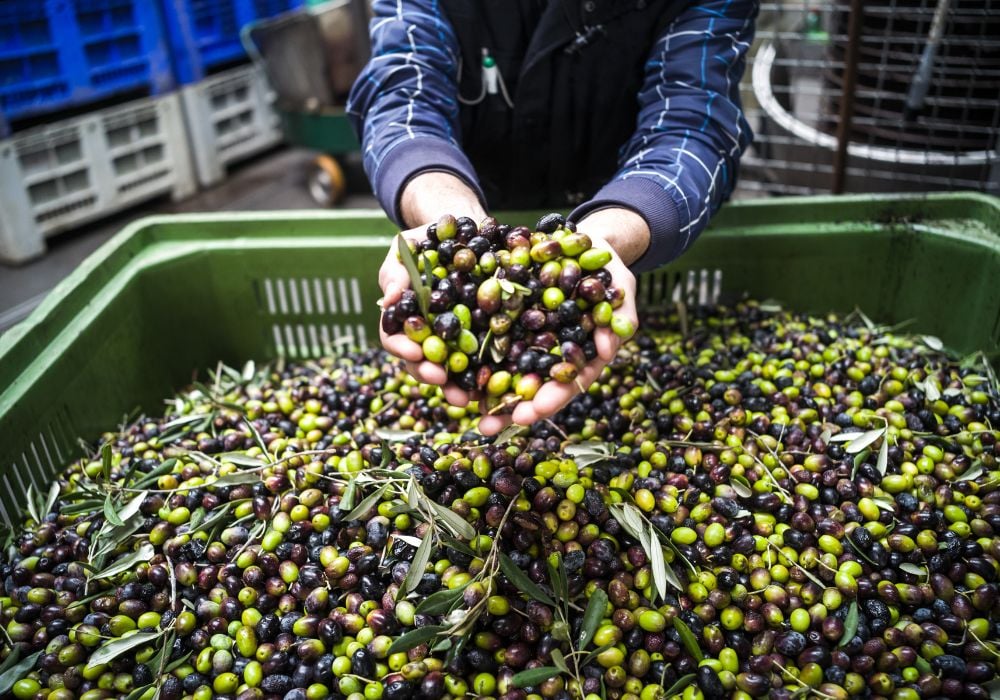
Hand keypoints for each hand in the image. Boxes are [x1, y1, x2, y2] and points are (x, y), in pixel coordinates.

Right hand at [378, 227, 471, 406]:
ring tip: (468, 398)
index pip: (395, 339)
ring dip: (456, 386)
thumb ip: (396, 273)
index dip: (402, 349)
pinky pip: (482, 358)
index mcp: (404, 318)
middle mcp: (426, 333)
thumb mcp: (404, 250)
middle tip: (440, 378)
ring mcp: (453, 337)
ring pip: (451, 368)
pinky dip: (485, 374)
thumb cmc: (425, 241)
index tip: (413, 352)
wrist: (459, 229)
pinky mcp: (480, 335)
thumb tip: (390, 298)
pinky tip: (494, 384)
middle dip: (429, 373)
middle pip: (421, 362)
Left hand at [477, 234, 638, 434]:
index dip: (550, 399)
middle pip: (533, 386)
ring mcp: (530, 338)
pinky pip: (489, 339)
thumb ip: (619, 317)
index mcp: (582, 352)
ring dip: (486, 391)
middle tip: (488, 426)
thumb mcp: (620, 286)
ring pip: (508, 369)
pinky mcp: (509, 320)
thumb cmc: (607, 266)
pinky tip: (451, 369)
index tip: (531, 413)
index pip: (567, 383)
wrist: (582, 240)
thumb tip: (606, 350)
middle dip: (510, 407)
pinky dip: (471, 355)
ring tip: (463, 409)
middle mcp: (553, 352)